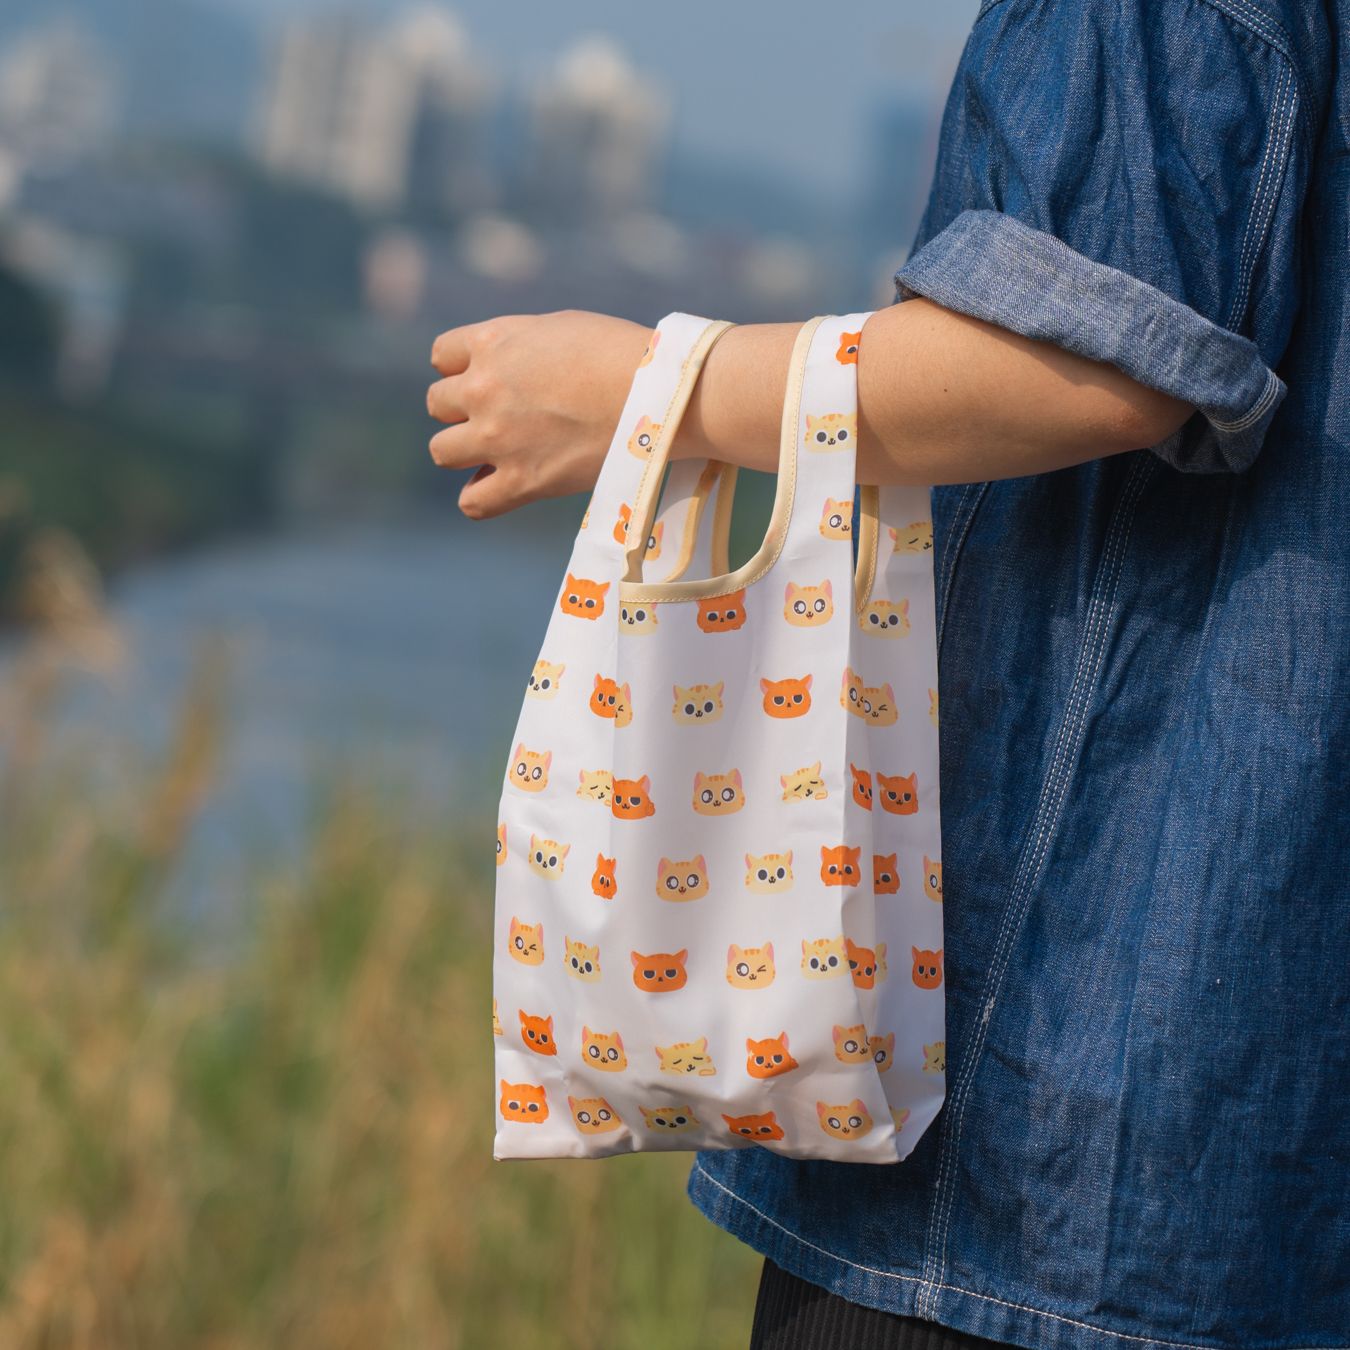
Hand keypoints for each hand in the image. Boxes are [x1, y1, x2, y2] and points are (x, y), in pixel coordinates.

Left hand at [427, 309, 651, 518]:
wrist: (659, 395)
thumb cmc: (622, 355)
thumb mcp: (558, 327)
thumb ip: (517, 346)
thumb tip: (505, 369)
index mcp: (494, 341)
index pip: (442, 356)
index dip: (464, 369)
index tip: (493, 380)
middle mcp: (485, 387)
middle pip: (438, 404)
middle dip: (464, 409)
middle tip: (506, 417)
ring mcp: (498, 437)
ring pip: (442, 451)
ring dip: (464, 451)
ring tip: (499, 452)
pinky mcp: (522, 480)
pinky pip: (472, 502)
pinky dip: (479, 497)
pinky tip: (499, 487)